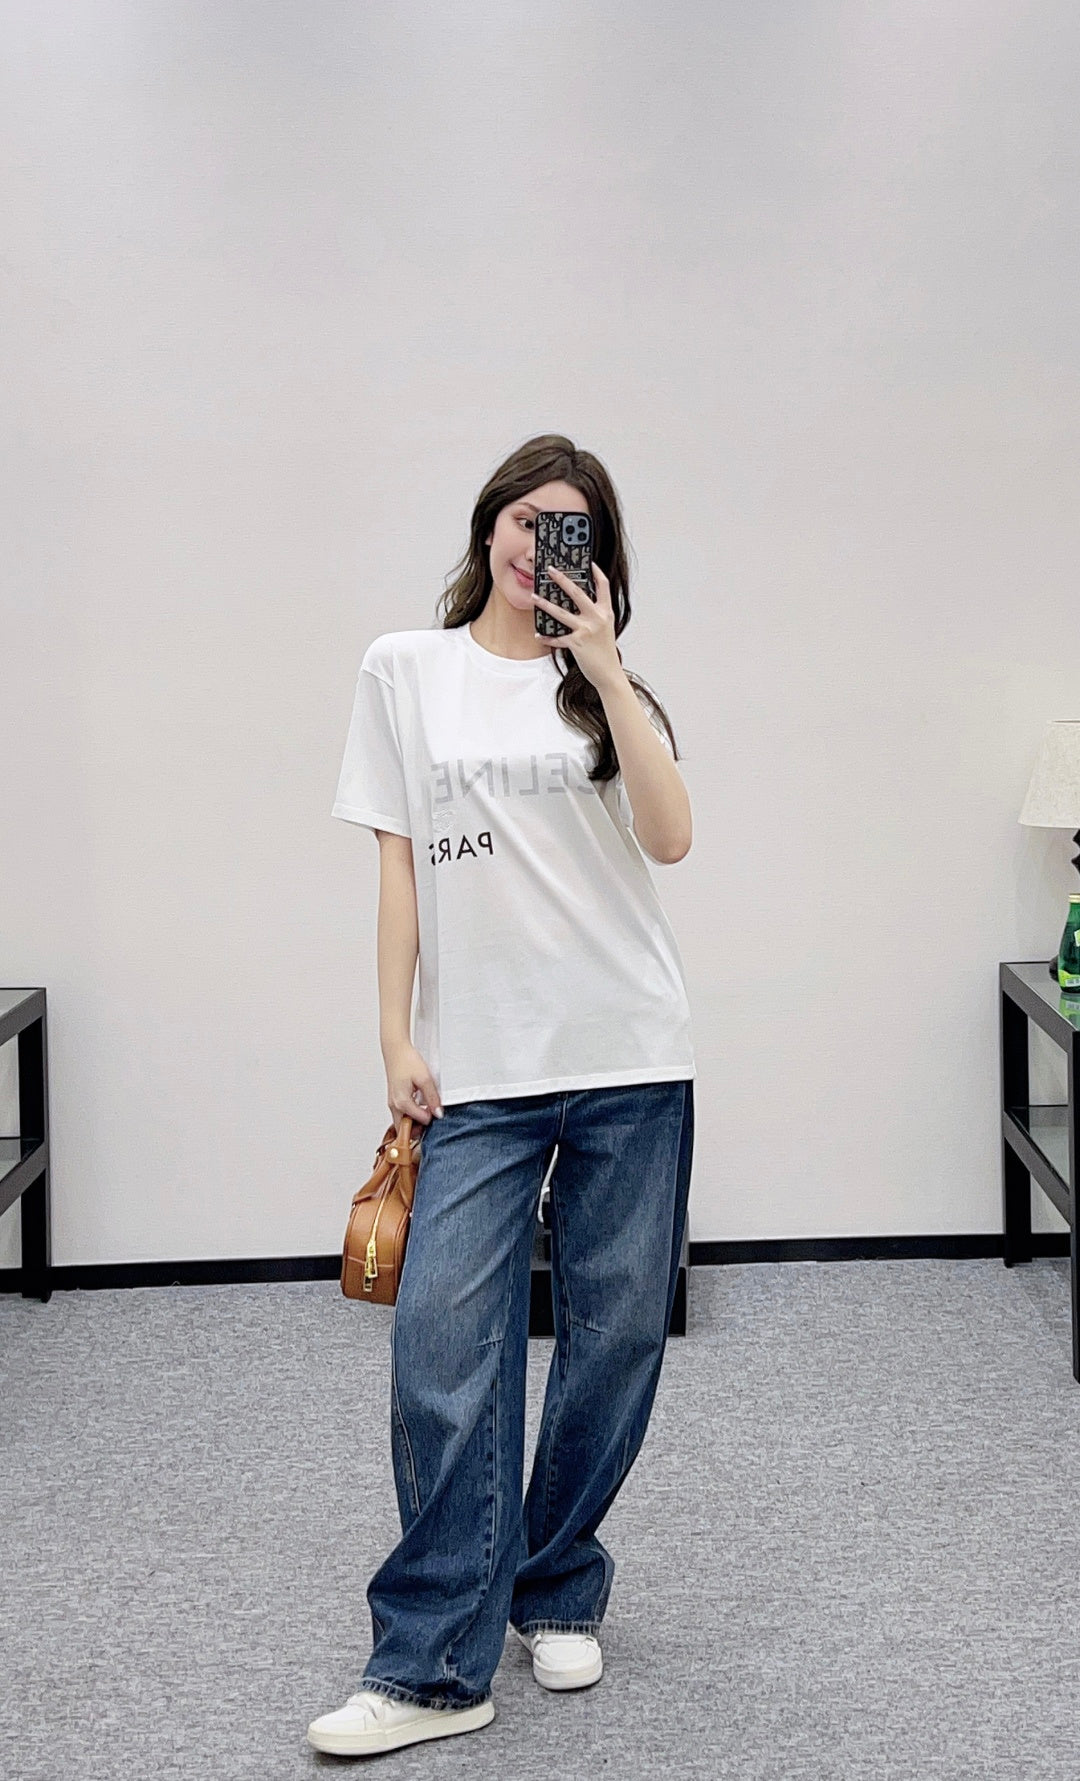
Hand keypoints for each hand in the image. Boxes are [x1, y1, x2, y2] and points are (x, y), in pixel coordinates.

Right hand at [383, 1041, 442, 1124]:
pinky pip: (402, 1114)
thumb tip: (438, 1113)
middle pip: (407, 1128)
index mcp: (402, 1102)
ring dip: (415, 1121)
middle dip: (420, 1127)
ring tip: (426, 1108)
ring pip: (403, 1122)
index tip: (437, 1108)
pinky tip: (419, 1104)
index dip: (432, 1116)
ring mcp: (392, 1103)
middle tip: (431, 1114)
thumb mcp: (425, 1078)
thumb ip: (432, 1098)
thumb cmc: (407, 1061)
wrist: (395, 1050)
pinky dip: (411, 1114)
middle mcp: (394, 1106)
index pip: (420, 1121)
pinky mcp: (394, 1099)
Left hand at [531, 561, 623, 692]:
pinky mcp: (576, 643)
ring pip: (561, 613)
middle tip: (550, 570)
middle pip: (577, 593)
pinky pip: (557, 638)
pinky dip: (547, 637)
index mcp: (605, 612)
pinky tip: (539, 634)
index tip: (589, 563)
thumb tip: (578, 605)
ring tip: (534, 597)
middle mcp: (597, 618)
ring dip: (545, 604)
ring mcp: (586, 630)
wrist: (609, 673)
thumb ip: (595, 615)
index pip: (603, 586)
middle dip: (562, 579)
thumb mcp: (605, 628)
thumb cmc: (605, 652)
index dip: (596, 572)